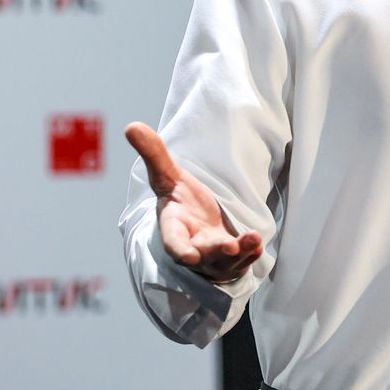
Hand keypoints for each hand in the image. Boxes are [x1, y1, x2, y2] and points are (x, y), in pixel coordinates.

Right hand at [125, 121, 262, 281]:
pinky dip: (250, 255)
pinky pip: (241, 263)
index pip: (174, 242)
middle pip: (203, 255)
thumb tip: (131, 126)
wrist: (200, 220)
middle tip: (229, 246)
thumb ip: (154, 154)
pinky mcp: (231, 261)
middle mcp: (193, 247)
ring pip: (226, 262)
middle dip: (216, 251)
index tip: (188, 256)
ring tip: (253, 238)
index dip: (180, 249)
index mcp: (174, 228)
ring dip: (240, 253)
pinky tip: (258, 245)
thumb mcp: (169, 176)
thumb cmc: (182, 200)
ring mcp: (212, 258)